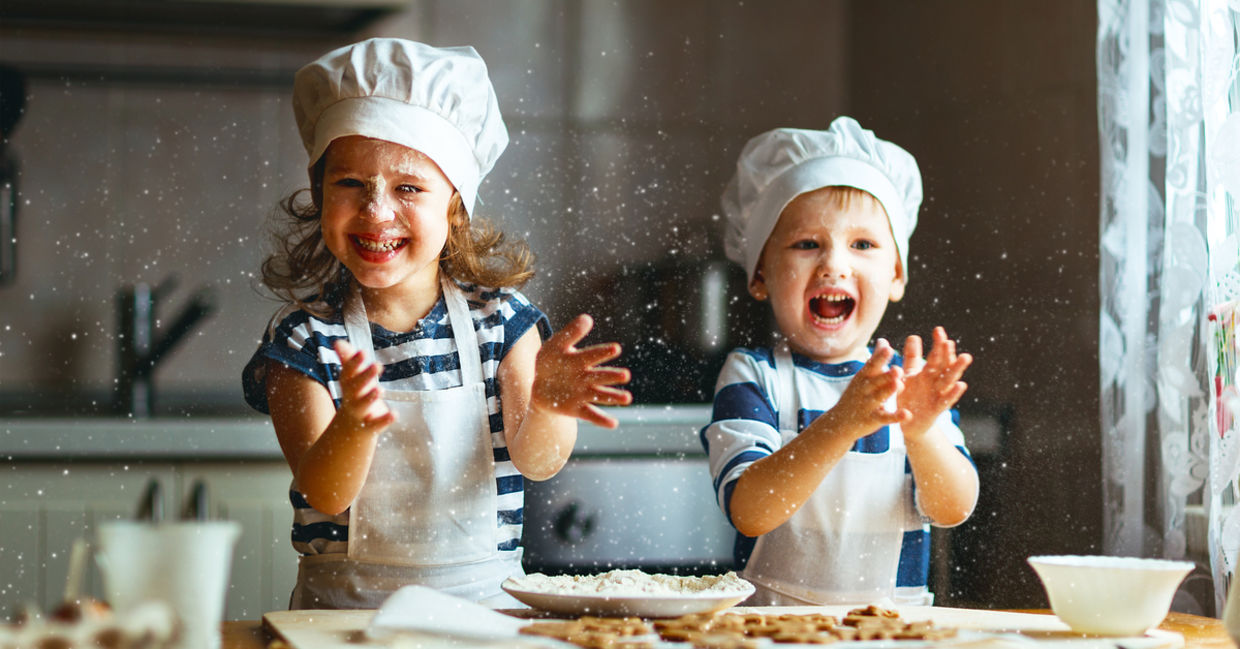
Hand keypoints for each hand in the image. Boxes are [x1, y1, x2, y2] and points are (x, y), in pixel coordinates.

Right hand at [332, 339, 395, 435]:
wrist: (348, 431)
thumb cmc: (354, 397)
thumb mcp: (351, 380)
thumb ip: (347, 361)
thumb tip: (337, 342)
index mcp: (348, 385)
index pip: (348, 372)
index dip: (354, 362)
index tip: (363, 352)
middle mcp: (351, 398)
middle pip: (355, 387)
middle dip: (365, 376)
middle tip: (377, 365)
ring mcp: (360, 413)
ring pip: (363, 405)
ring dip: (370, 397)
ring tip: (380, 389)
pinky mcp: (369, 426)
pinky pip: (376, 424)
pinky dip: (385, 419)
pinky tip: (394, 414)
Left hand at [531, 314, 632, 428]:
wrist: (540, 385)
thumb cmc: (551, 361)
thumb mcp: (555, 345)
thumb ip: (570, 333)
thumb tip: (587, 318)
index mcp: (581, 360)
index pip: (593, 355)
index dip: (603, 352)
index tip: (616, 348)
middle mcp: (586, 377)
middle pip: (600, 376)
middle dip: (612, 375)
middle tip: (625, 375)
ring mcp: (583, 393)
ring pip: (601, 395)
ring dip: (614, 397)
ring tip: (627, 398)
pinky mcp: (578, 409)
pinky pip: (591, 415)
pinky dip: (602, 420)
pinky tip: (614, 424)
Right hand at [828, 339, 908, 437]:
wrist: (839, 422)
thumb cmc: (856, 395)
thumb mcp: (863, 377)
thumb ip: (875, 359)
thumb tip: (883, 341)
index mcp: (863, 377)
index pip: (872, 365)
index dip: (880, 358)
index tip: (888, 348)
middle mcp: (864, 389)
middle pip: (876, 381)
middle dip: (886, 375)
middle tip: (898, 368)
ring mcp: (867, 405)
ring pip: (879, 397)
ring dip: (888, 391)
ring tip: (898, 385)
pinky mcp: (873, 419)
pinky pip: (885, 418)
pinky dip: (895, 417)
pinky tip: (907, 414)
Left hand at [898, 327, 971, 438]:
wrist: (909, 423)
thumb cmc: (911, 396)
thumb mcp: (909, 375)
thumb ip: (911, 358)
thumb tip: (914, 336)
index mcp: (929, 373)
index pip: (936, 356)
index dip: (938, 344)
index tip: (938, 330)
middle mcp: (936, 382)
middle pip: (944, 366)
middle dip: (947, 354)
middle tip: (949, 341)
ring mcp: (938, 395)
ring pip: (949, 381)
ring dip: (957, 369)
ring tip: (965, 357)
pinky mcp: (937, 410)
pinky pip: (946, 401)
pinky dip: (954, 393)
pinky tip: (961, 384)